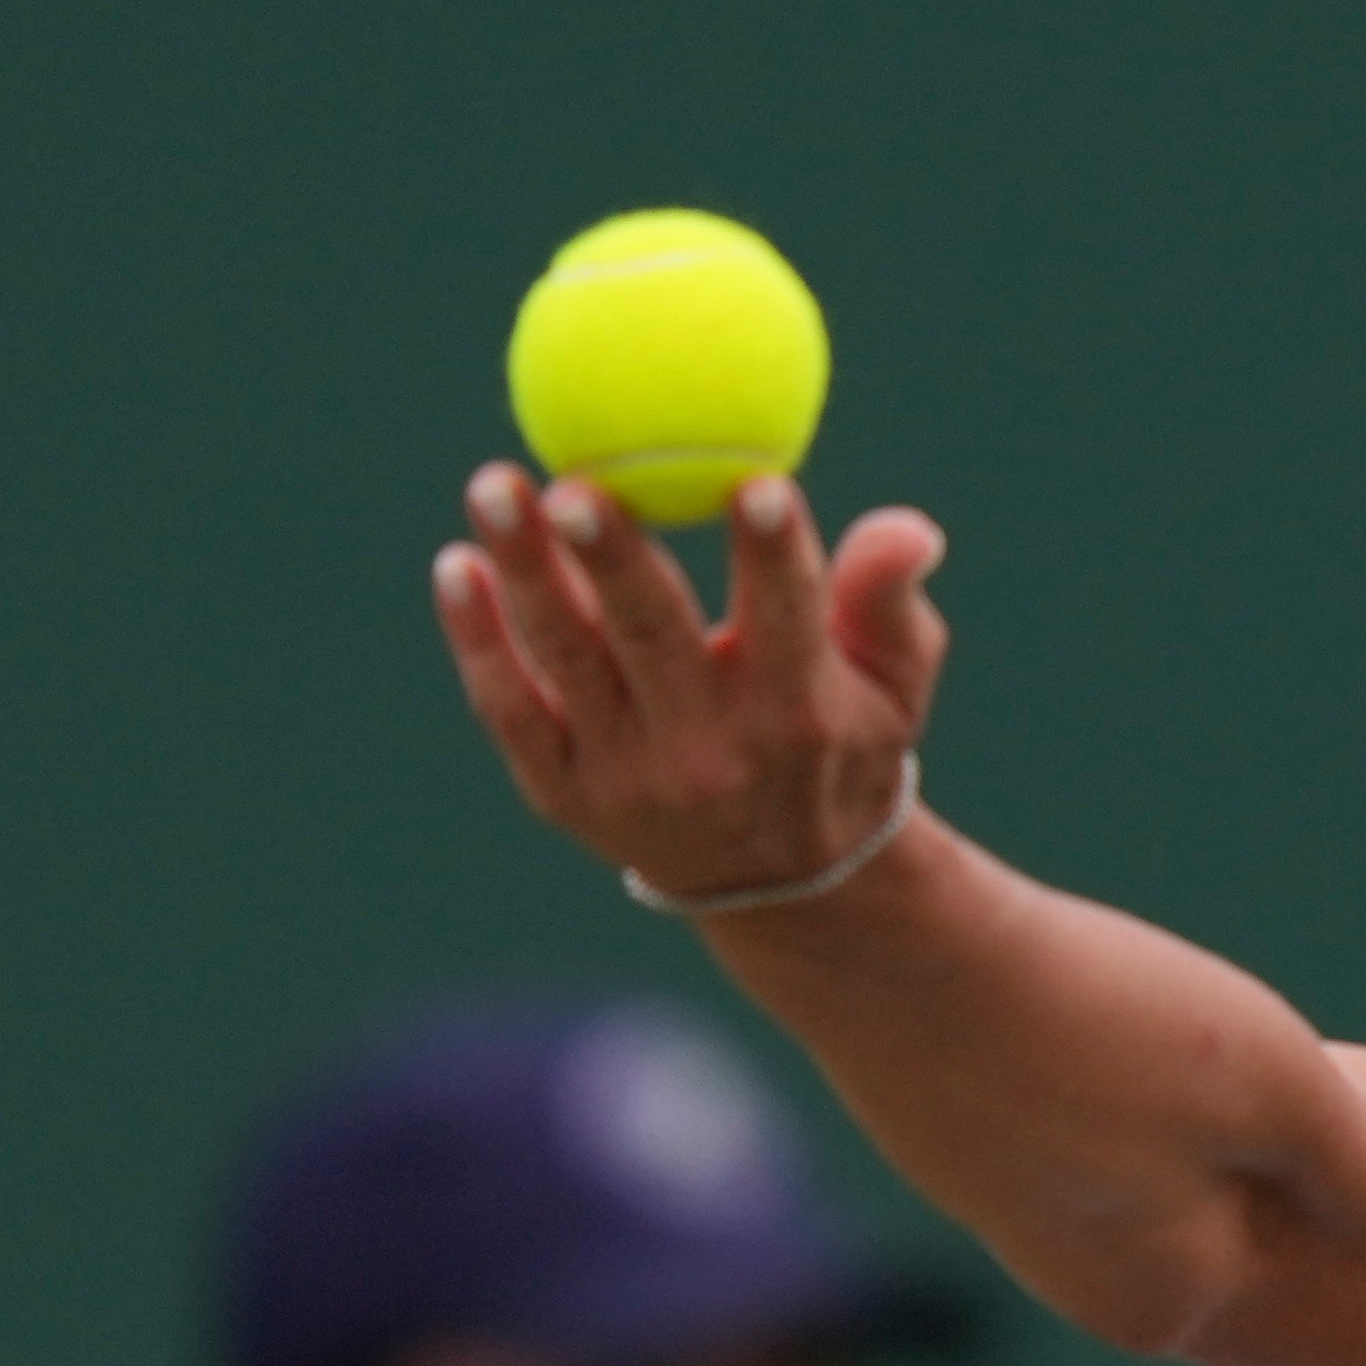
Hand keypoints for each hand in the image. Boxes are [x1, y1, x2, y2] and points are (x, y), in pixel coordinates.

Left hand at [432, 463, 950, 902]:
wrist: (783, 883)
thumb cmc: (843, 740)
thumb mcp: (896, 682)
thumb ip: (892, 603)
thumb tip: (909, 529)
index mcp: (798, 712)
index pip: (788, 622)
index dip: (772, 555)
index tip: (755, 482)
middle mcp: (710, 750)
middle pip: (653, 636)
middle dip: (614, 559)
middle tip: (577, 482)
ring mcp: (628, 775)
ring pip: (569, 660)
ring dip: (526, 573)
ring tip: (495, 487)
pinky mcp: (565, 791)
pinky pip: (511, 710)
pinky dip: (479, 642)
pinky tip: (456, 567)